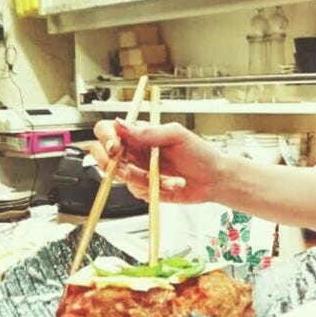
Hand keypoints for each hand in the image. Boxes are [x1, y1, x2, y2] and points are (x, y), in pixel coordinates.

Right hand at [89, 118, 226, 204]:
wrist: (213, 180)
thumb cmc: (200, 154)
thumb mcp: (177, 135)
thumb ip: (149, 131)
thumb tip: (122, 124)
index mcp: (139, 134)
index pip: (107, 130)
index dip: (106, 138)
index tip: (116, 148)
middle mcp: (134, 151)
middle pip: (102, 155)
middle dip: (110, 165)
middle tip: (127, 171)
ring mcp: (137, 170)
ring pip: (120, 177)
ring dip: (144, 180)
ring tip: (168, 177)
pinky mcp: (143, 188)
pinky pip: (136, 191)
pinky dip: (154, 189)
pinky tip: (171, 184)